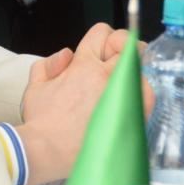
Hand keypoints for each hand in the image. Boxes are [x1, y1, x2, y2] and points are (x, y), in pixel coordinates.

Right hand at [16, 23, 146, 184]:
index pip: (103, 32)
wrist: (49, 152)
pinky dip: (139, 91)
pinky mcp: (134, 115)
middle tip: (114, 62)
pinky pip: (148, 92)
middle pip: (129, 44)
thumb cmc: (42, 123)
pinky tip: (125, 100)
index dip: (101, 39)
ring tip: (119, 84)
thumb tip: (67, 55)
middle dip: (121, 48)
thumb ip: (49, 64)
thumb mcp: (35, 87)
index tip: (100, 50)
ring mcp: (123, 96)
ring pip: (142, 67)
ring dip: (132, 70)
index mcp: (83, 66)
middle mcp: (106, 77)